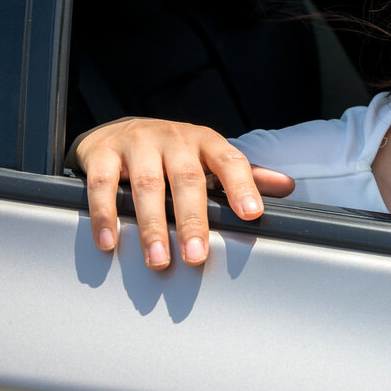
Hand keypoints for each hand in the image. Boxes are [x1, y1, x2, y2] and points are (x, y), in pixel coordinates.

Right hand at [70, 118, 294, 269]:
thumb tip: (287, 187)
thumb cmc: (174, 153)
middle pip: (187, 179)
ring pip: (146, 185)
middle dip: (193, 220)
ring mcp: (138, 143)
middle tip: (197, 256)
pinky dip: (105, 215)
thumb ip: (246, 175)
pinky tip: (111, 242)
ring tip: (159, 260)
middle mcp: (175, 139)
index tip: (252, 215)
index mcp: (206, 141)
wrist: (119, 130)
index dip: (242, 186)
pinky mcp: (103, 152)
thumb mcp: (210, 159)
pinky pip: (102, 185)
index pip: (230, 161)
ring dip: (152, 226)